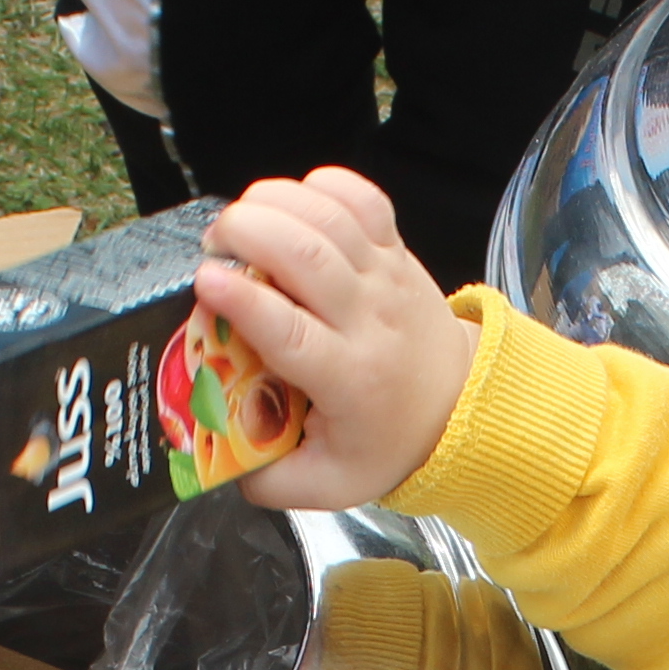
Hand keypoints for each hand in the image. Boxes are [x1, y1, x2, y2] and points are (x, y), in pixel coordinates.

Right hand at [193, 171, 472, 512]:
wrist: (462, 409)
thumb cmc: (387, 441)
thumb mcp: (327, 485)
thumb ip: (266, 482)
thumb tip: (207, 456)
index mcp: (348, 379)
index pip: (294, 332)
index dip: (245, 301)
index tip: (206, 281)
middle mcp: (370, 319)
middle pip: (309, 257)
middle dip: (249, 233)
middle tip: (213, 244)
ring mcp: (386, 276)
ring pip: (331, 216)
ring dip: (274, 202)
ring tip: (238, 220)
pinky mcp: (394, 250)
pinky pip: (362, 197)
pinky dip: (321, 184)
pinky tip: (291, 202)